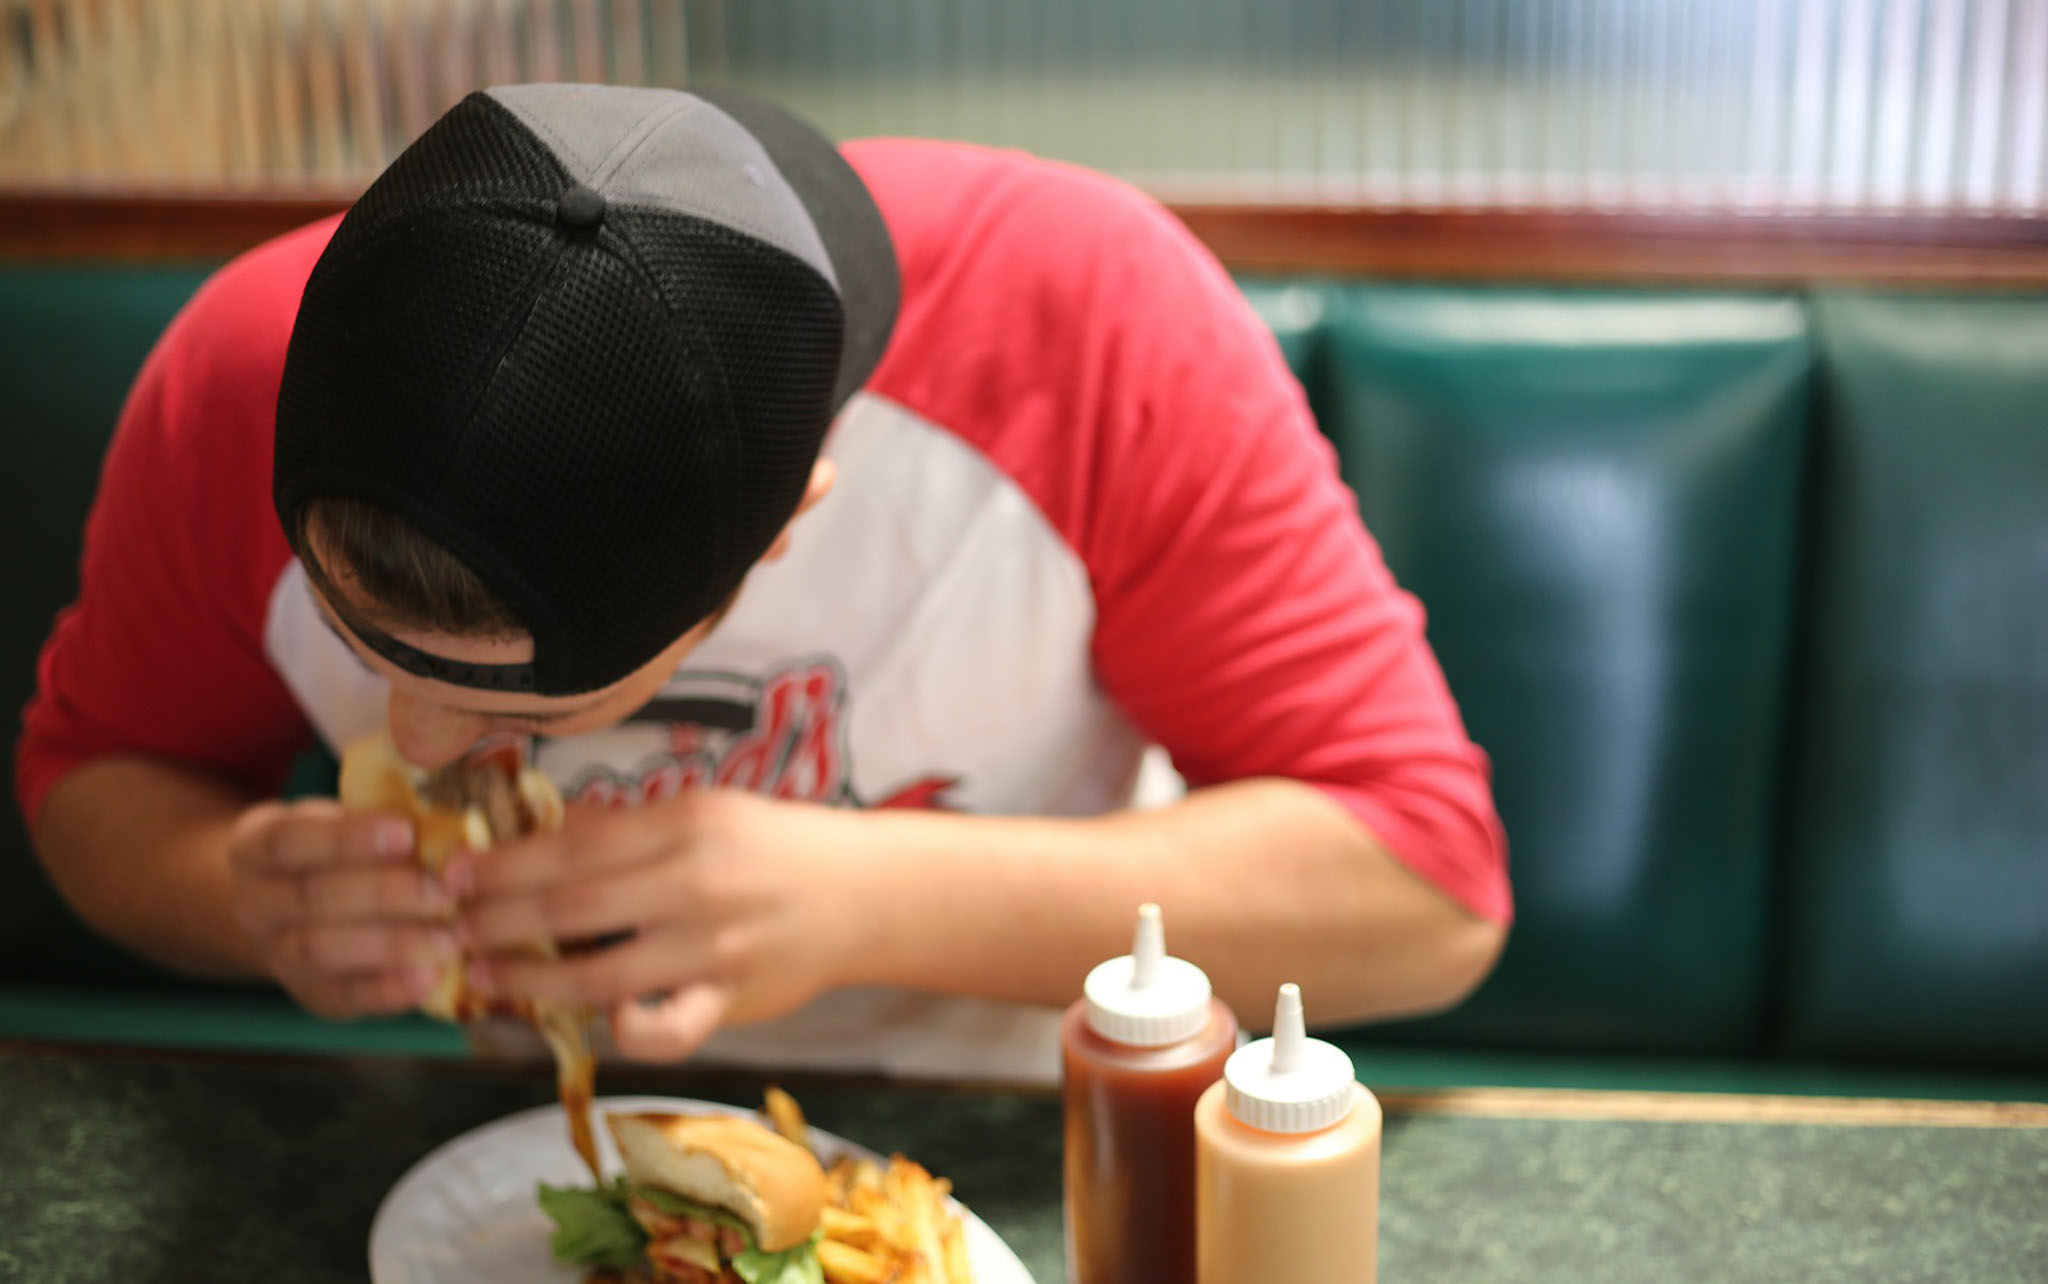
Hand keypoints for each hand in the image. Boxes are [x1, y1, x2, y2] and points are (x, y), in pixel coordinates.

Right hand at [227, 798, 454, 1017]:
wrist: (300, 910)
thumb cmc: (341, 852)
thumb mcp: (341, 823)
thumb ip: (377, 822)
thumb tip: (444, 827)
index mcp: (255, 848)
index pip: (291, 840)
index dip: (347, 838)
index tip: (405, 833)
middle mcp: (254, 903)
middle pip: (312, 898)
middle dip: (382, 893)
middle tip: (442, 892)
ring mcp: (276, 953)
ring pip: (322, 949)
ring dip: (391, 944)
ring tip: (447, 939)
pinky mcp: (310, 993)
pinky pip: (343, 996)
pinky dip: (388, 989)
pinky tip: (429, 977)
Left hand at [447, 789, 867, 1061]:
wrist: (862, 893)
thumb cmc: (774, 847)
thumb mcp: (707, 811)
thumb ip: (632, 830)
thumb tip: (541, 840)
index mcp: (685, 824)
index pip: (572, 845)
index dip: (503, 864)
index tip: (455, 874)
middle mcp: (695, 884)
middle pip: (569, 908)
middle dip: (495, 919)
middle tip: (451, 926)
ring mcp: (712, 949)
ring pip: (597, 976)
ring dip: (528, 980)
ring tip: (486, 975)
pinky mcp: (730, 1000)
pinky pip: (663, 1031)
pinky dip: (622, 1029)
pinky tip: (595, 1020)